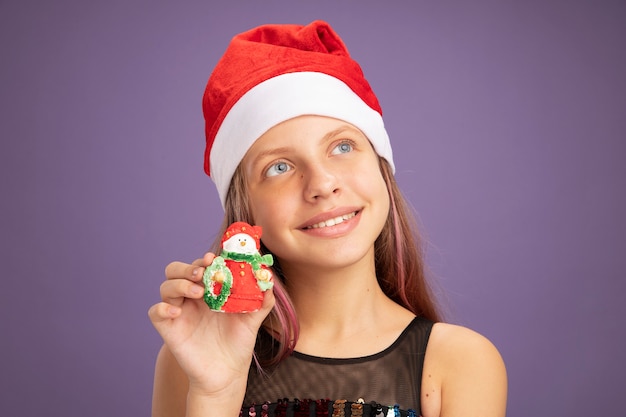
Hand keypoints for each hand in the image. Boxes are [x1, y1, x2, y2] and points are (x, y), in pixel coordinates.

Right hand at [148, 252, 274, 395]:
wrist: (227, 373)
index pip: (200, 265)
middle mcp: (191, 298)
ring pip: (166, 287)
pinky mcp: (169, 329)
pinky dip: (162, 308)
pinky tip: (177, 311)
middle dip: (187, 268)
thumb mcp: (253, 319)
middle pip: (176, 271)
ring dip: (179, 284)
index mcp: (209, 290)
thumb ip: (262, 300)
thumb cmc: (238, 343)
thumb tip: (269, 278)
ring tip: (198, 293)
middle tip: (202, 274)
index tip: (213, 259)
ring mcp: (179, 312)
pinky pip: (155, 312)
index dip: (203, 259)